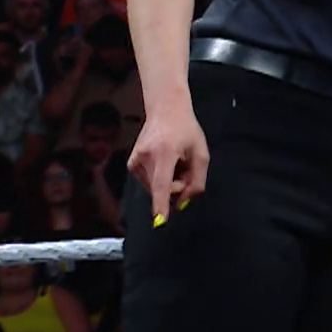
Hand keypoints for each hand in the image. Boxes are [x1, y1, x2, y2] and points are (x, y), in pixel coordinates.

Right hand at [127, 102, 210, 221]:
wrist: (165, 111)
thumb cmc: (187, 131)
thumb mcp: (201, 154)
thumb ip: (197, 181)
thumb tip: (184, 203)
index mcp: (165, 153)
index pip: (163, 183)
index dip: (162, 204)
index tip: (159, 220)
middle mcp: (146, 157)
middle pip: (163, 190)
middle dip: (177, 186)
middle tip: (184, 166)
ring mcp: (135, 161)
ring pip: (155, 188)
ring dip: (168, 181)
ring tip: (173, 161)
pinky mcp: (131, 165)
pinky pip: (149, 182)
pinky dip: (159, 178)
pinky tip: (163, 162)